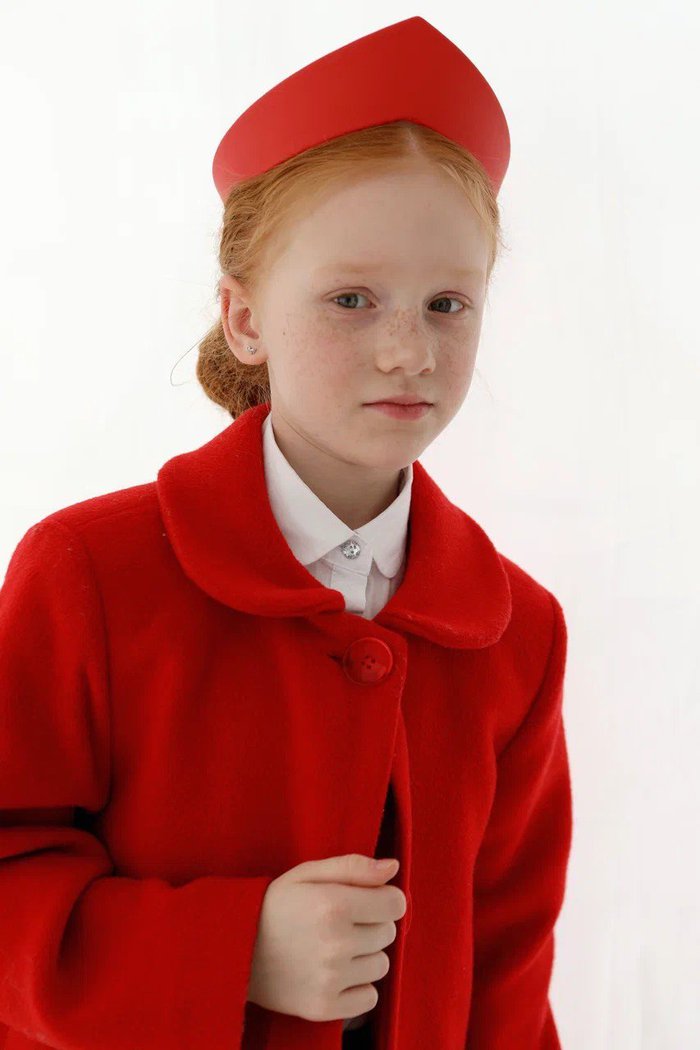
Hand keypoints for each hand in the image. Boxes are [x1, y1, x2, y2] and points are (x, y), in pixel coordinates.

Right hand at [247, 853, 404, 1023]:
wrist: (235, 949)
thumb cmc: (274, 904)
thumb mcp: (307, 873)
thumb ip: (353, 867)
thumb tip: (393, 868)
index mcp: (334, 904)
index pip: (395, 904)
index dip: (383, 899)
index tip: (365, 900)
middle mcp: (336, 943)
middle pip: (388, 933)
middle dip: (371, 924)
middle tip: (342, 923)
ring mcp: (331, 979)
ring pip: (381, 966)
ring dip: (366, 955)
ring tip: (336, 947)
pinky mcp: (324, 1007)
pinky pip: (369, 998)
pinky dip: (359, 986)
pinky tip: (336, 972)